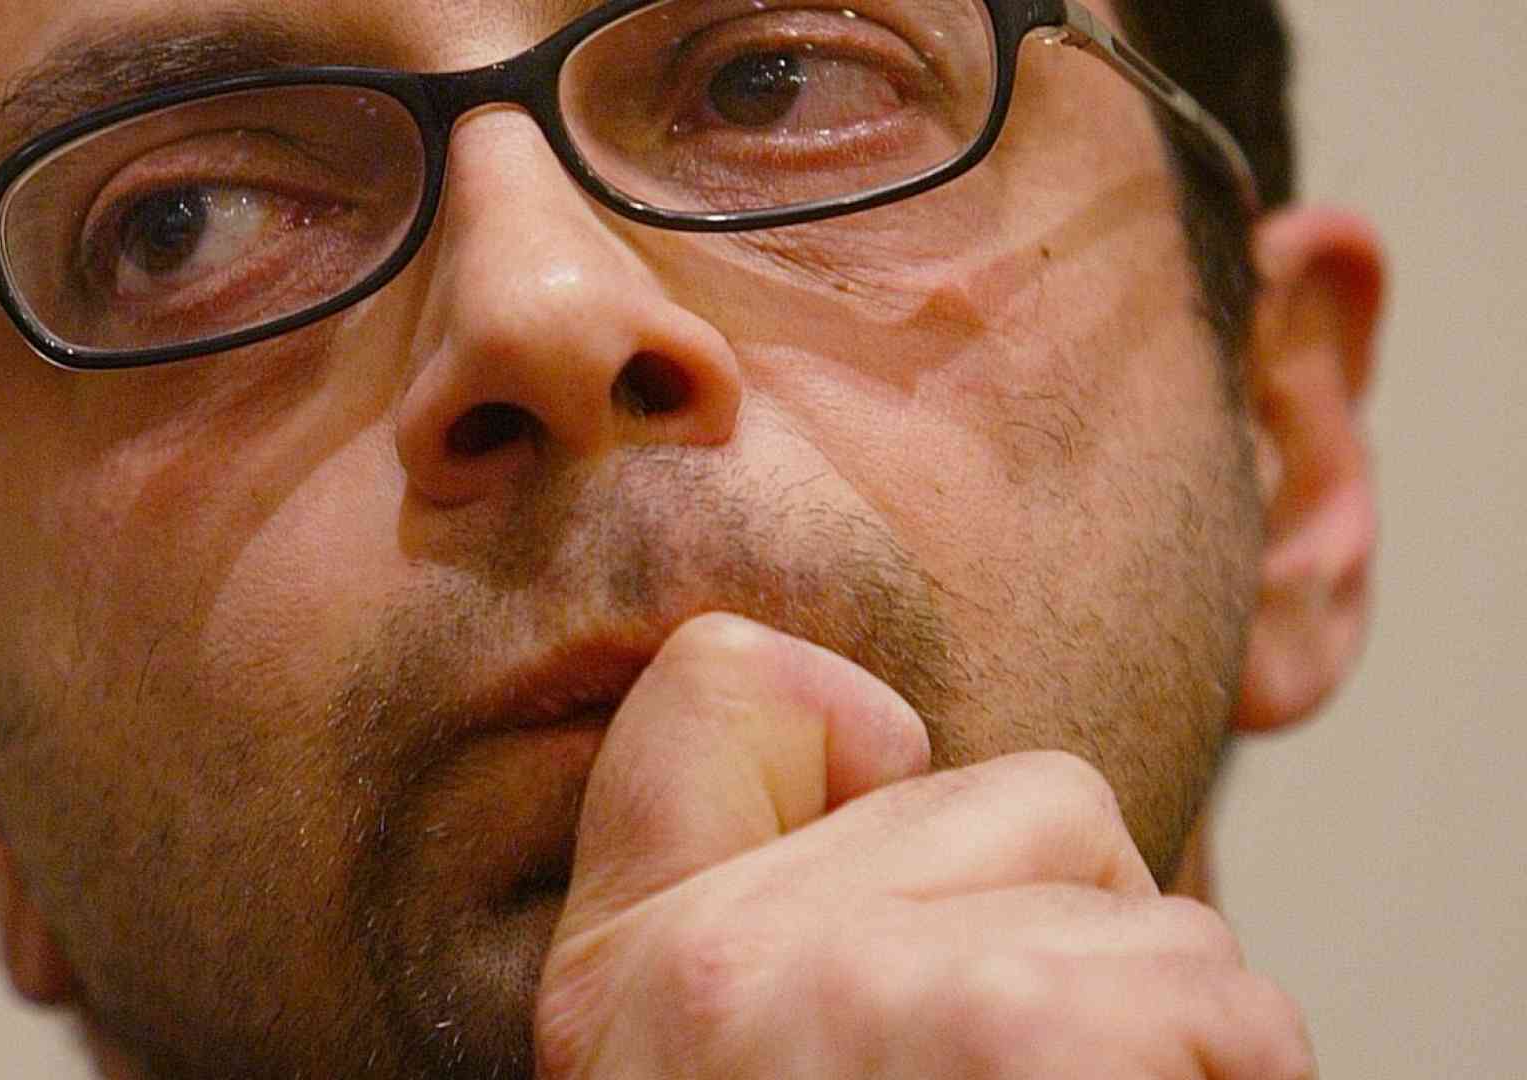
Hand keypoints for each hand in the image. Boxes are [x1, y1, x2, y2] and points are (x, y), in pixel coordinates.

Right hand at [534, 613, 1312, 1078]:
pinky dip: (1222, 1078)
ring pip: (1143, 907)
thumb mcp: (661, 1060)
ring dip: (1155, 1027)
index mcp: (625, 963)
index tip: (866, 832)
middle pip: (1018, 797)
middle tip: (999, 1076)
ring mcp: (867, 996)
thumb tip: (890, 752)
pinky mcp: (1017, 1044)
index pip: (715, 681)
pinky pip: (1221, 999)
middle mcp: (718, 960)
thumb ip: (729, 886)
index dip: (827, 733)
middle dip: (1061, 933)